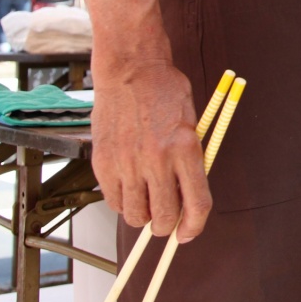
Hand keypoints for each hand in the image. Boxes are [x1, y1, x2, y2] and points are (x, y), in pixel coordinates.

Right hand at [90, 58, 210, 240]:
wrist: (131, 69)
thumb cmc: (166, 91)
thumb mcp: (192, 123)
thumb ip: (191, 162)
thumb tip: (187, 200)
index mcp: (186, 149)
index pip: (196, 205)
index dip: (194, 226)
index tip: (188, 232)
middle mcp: (156, 159)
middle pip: (163, 218)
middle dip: (167, 227)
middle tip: (166, 221)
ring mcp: (127, 162)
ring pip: (135, 215)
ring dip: (143, 217)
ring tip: (146, 202)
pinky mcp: (103, 162)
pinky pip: (113, 201)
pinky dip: (122, 203)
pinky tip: (129, 188)